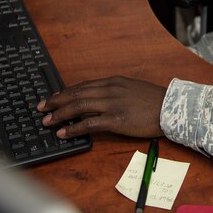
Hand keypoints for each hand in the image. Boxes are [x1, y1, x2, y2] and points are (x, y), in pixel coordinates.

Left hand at [38, 76, 166, 138]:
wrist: (171, 107)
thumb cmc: (153, 101)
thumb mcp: (131, 88)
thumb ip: (114, 92)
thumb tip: (98, 100)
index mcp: (113, 81)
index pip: (82, 85)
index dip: (65, 92)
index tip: (53, 97)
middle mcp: (110, 89)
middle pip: (76, 93)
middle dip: (56, 100)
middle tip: (41, 107)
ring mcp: (112, 104)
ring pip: (79, 106)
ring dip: (60, 113)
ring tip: (47, 120)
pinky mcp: (116, 119)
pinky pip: (90, 123)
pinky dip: (74, 127)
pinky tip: (64, 132)